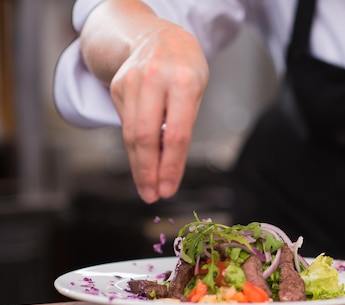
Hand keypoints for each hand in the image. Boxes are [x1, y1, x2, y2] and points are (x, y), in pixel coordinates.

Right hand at [110, 25, 208, 202]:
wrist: (159, 36)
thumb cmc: (185, 68)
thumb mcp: (196, 91)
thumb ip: (183, 125)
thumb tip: (168, 166)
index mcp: (183, 82)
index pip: (176, 135)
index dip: (171, 167)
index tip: (168, 190)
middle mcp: (154, 80)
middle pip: (146, 137)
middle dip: (148, 172)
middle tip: (152, 196)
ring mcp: (131, 82)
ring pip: (131, 134)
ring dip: (138, 166)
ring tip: (146, 188)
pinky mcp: (117, 87)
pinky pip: (126, 125)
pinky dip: (135, 147)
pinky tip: (142, 161)